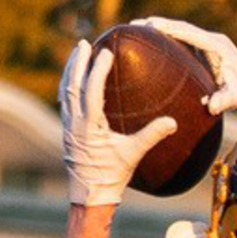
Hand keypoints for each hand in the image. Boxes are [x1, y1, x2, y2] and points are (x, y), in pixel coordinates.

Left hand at [56, 37, 175, 208]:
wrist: (89, 194)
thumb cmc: (112, 174)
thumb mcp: (133, 154)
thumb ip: (151, 135)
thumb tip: (172, 122)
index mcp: (90, 125)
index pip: (91, 90)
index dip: (97, 69)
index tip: (105, 52)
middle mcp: (74, 122)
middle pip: (72, 85)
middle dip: (77, 62)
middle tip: (84, 43)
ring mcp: (67, 125)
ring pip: (65, 91)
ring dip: (70, 70)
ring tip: (77, 53)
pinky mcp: (66, 130)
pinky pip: (64, 101)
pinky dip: (68, 85)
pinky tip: (73, 79)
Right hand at [139, 16, 236, 117]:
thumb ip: (225, 100)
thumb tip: (212, 106)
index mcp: (218, 46)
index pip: (189, 32)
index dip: (168, 28)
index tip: (148, 24)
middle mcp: (213, 40)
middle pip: (182, 27)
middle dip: (159, 24)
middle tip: (134, 24)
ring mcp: (210, 43)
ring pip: (182, 31)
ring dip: (161, 29)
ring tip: (137, 29)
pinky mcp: (206, 49)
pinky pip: (184, 40)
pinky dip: (168, 38)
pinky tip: (151, 42)